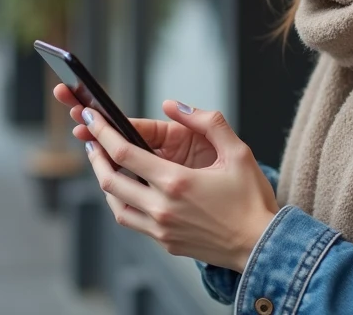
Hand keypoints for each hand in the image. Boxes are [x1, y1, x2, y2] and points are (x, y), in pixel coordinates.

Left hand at [56, 89, 277, 271]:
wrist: (261, 246)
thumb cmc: (252, 200)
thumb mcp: (238, 152)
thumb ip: (208, 122)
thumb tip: (175, 106)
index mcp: (176, 182)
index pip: (124, 153)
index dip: (103, 133)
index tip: (91, 119)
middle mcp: (162, 207)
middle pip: (110, 180)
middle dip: (95, 155)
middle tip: (90, 139)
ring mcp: (161, 229)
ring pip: (115, 205)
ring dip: (105, 181)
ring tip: (104, 163)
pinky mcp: (165, 243)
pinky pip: (131, 221)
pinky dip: (121, 202)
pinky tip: (126, 190)